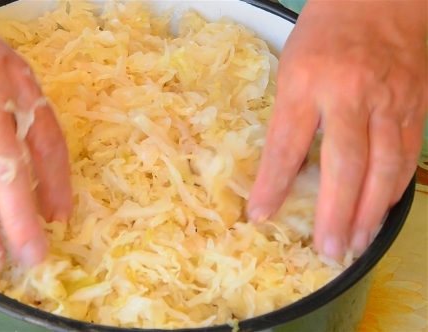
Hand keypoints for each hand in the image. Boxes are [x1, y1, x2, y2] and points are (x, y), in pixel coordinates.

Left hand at [247, 0, 426, 257]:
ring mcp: (388, 101)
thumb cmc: (325, 33)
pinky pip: (407, 155)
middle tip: (327, 248)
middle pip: (344, 164)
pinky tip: (382, 211)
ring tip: (356, 242)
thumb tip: (284, 171)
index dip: (272, 185)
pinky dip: (394, 189)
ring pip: (383, 167)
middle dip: (334, 212)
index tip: (260, 216)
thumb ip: (290, 118)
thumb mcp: (291, 69)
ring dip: (370, 212)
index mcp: (305, 82)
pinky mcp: (414, 105)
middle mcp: (349, 94)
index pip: (285, 145)